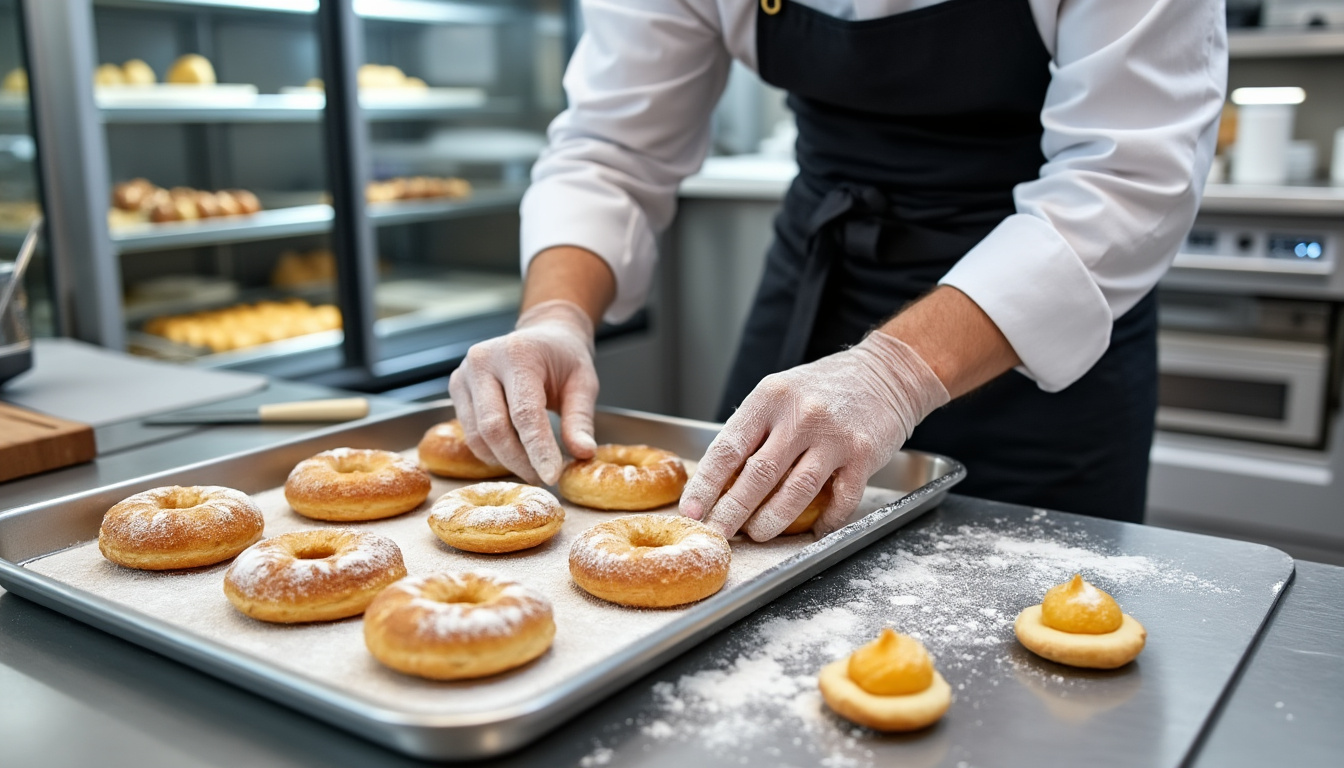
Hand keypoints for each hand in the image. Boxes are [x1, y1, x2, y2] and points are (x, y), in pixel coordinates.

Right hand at [448, 299, 598, 484]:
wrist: (542, 336)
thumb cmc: (564, 358)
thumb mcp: (583, 383)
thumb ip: (580, 419)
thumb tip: (583, 453)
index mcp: (518, 354)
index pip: (524, 412)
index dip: (538, 449)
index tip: (551, 477)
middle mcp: (482, 361)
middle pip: (494, 427)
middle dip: (519, 460)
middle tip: (542, 477)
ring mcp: (463, 375)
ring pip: (478, 435)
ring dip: (505, 460)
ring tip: (531, 466)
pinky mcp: (456, 389)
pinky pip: (470, 433)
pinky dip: (492, 450)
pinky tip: (514, 451)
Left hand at [680, 331, 948, 539]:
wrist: (887, 372)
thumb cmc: (824, 387)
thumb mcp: (780, 392)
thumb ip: (754, 430)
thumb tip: (719, 481)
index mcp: (770, 398)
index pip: (728, 448)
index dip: (706, 484)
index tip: (691, 510)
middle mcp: (801, 415)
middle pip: (757, 475)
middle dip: (732, 512)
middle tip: (719, 533)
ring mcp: (834, 436)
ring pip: (795, 491)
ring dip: (772, 521)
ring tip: (758, 534)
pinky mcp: (863, 455)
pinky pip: (840, 500)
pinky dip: (824, 522)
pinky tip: (812, 532)